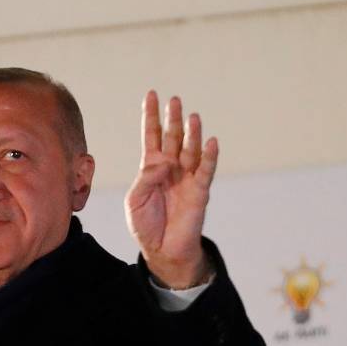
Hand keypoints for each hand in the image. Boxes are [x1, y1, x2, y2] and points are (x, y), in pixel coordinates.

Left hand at [125, 91, 217, 288]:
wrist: (163, 250)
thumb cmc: (146, 225)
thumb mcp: (135, 200)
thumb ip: (146, 178)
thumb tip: (164, 162)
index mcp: (151, 168)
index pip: (151, 136)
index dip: (151, 117)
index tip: (151, 95)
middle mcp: (171, 168)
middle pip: (172, 138)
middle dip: (172, 119)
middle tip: (174, 100)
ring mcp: (187, 178)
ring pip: (190, 150)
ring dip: (191, 134)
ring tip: (191, 117)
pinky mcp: (200, 191)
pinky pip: (206, 170)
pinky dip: (209, 156)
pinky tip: (211, 141)